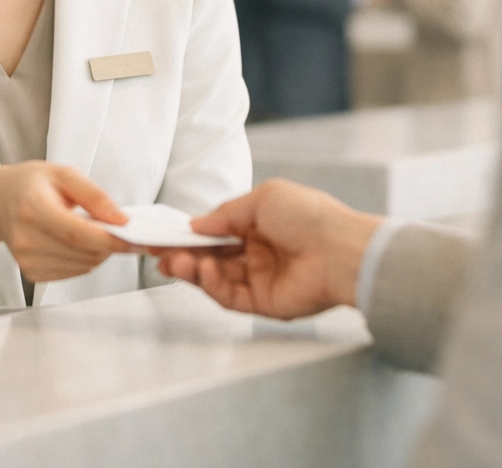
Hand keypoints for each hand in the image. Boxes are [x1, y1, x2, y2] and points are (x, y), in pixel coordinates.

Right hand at [0, 162, 130, 281]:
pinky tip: (74, 241)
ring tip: (89, 229)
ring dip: (98, 252)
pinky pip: (74, 272)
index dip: (111, 240)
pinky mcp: (31, 273)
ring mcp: (26, 260)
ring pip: (83, 266)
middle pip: (84, 253)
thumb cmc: (30, 185)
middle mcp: (26, 239)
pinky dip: (84, 259)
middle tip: (114, 226)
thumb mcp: (64, 174)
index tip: (136, 239)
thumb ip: (95, 196)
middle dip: (109, 244)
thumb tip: (121, 220)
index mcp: (33, 209)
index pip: (78, 234)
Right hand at [157, 179, 380, 319]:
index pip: (218, 233)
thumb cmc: (310, 216)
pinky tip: (204, 271)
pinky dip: (212, 285)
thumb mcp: (263, 199)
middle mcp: (260, 253)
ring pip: (216, 278)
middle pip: (212, 257)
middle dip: (184, 255)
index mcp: (261, 226)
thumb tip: (196, 224)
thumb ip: (226, 214)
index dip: (191, 234)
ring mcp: (261, 279)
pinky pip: (230, 297)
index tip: (165, 234)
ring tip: (174, 263)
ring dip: (193, 270)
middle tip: (158, 253)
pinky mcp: (265, 303)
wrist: (342, 251)